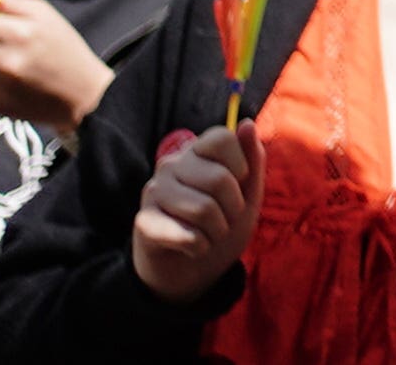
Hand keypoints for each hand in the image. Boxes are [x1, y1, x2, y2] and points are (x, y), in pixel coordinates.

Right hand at [130, 125, 263, 302]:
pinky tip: (192, 247)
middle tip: (223, 219)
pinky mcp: (144, 222)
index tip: (238, 186)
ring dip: (217, 231)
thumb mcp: (248, 194)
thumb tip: (245, 123)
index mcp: (196, 151)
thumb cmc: (221, 225)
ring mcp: (154, 191)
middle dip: (233, 209)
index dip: (241, 167)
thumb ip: (252, 159)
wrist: (194, 272)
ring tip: (207, 233)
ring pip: (205, 209)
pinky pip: (188, 235)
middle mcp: (171, 165)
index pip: (223, 138)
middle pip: (220, 179)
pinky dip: (201, 247)